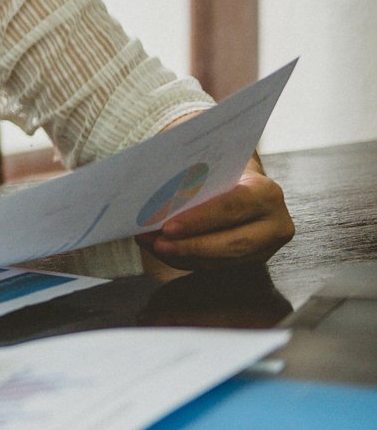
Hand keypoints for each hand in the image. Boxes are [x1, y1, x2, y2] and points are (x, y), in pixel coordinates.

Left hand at [137, 164, 293, 268]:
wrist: (245, 180)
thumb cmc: (224, 167)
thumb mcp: (215, 163)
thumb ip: (196, 174)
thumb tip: (156, 185)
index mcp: (266, 193)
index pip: (232, 207)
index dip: (200, 220)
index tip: (168, 227)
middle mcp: (274, 223)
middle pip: (232, 242)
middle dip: (191, 245)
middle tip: (158, 243)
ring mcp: (267, 246)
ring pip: (224, 259)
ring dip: (185, 255)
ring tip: (154, 246)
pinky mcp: (252, 259)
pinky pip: (217, 266)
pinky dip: (187, 259)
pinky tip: (163, 251)